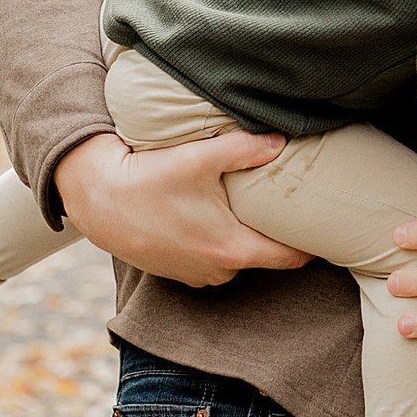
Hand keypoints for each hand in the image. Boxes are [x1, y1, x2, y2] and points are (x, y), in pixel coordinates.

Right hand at [54, 129, 303, 288]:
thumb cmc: (147, 179)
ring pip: (235, 258)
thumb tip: (280, 139)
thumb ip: (244, 148)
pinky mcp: (177, 275)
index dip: (309, 243)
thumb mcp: (199, 157)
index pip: (291, 258)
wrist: (96, 201)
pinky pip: (209, 261)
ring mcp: (197, 277)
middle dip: (270, 234)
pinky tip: (203, 219)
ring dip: (237, 239)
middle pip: (263, 256)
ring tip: (236, 210)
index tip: (320, 227)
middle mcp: (219, 272)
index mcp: (234, 250)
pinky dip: (212, 244)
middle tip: (277, 208)